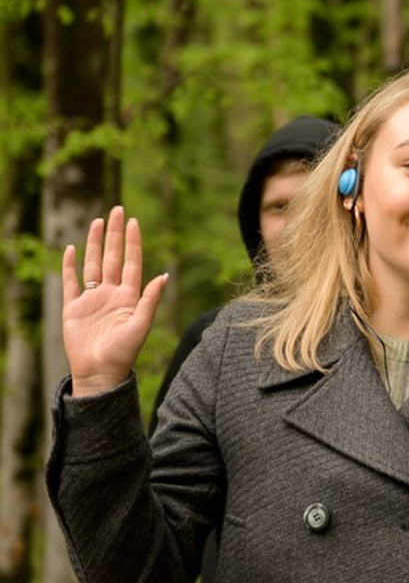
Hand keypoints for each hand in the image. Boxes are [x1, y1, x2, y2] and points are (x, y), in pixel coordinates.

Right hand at [62, 206, 167, 396]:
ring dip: (94, 243)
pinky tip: (72, 249)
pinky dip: (70, 265)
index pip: (131, 262)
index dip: (132, 242)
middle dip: (114, 234)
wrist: (100, 372)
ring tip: (98, 222)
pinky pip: (71, 281)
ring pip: (92, 264)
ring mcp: (91, 299)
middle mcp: (111, 294)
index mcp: (129, 296)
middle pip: (112, 257)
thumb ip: (150, 300)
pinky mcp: (73, 307)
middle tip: (117, 210)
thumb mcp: (141, 325)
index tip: (134, 221)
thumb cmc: (124, 353)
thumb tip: (164, 275)